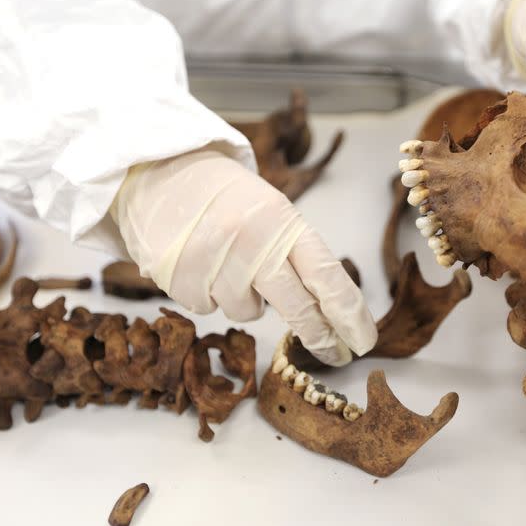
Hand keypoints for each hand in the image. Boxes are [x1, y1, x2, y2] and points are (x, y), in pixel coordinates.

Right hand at [112, 145, 376, 365]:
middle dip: (319, 336)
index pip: (326, 276)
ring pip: (248, 313)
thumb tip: (324, 310)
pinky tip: (200, 263)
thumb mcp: (271, 211)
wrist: (160, 170)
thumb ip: (295, 254)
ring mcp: (212, 261)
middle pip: (297, 307)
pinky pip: (208, 309)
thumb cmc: (226, 197)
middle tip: (335, 354)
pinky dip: (209, 294)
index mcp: (282, 222)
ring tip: (228, 261)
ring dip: (245, 297)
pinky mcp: (177, 277)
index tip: (364, 341)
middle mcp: (251, 242)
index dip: (349, 314)